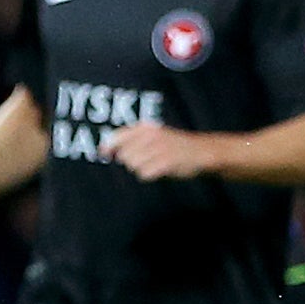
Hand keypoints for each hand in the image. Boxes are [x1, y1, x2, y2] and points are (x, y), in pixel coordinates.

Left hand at [100, 122, 215, 180]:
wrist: (201, 152)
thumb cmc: (172, 146)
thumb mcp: (152, 135)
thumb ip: (129, 140)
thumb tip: (103, 150)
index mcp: (145, 128)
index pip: (116, 137)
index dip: (107, 148)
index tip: (104, 155)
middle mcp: (150, 136)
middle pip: (124, 156)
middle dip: (131, 162)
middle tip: (147, 160)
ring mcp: (158, 148)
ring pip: (133, 166)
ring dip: (141, 169)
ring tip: (155, 164)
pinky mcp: (166, 162)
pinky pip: (144, 174)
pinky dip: (150, 175)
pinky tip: (160, 170)